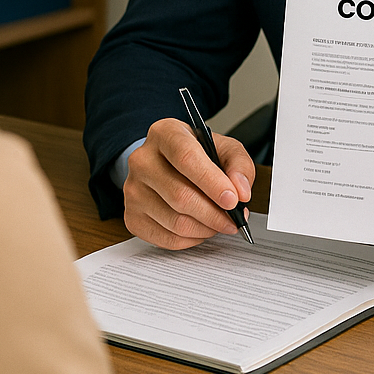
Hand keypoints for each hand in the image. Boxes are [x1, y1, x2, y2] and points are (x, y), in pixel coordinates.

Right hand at [124, 117, 254, 249]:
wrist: (166, 163)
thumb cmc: (197, 154)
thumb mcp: (223, 148)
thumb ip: (239, 164)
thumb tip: (241, 191)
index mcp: (165, 133)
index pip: (186, 158)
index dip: (212, 182)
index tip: (233, 200)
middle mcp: (142, 160)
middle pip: (180, 195)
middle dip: (214, 214)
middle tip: (234, 220)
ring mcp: (133, 189)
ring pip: (175, 221)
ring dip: (206, 229)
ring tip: (219, 223)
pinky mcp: (132, 216)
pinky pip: (166, 238)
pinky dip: (191, 240)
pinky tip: (201, 230)